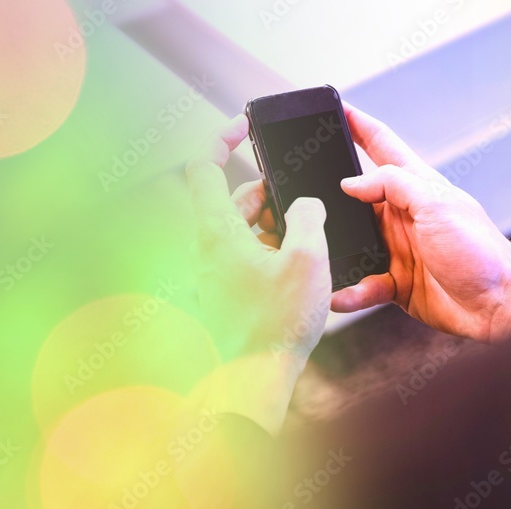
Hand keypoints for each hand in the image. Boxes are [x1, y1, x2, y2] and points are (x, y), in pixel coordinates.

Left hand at [186, 115, 331, 433]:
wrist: (253, 380)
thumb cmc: (275, 324)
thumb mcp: (307, 259)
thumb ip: (307, 218)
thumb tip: (305, 205)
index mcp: (216, 231)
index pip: (203, 167)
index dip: (222, 138)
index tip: (245, 126)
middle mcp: (207, 249)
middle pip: (232, 200)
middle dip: (269, 194)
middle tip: (302, 204)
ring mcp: (213, 272)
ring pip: (241, 230)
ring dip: (272, 225)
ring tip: (306, 241)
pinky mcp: (224, 292)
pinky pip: (244, 256)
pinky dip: (268, 250)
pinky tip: (298, 266)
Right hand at [331, 105, 510, 342]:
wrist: (500, 308)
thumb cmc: (481, 253)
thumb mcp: (436, 205)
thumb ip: (392, 185)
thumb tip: (351, 183)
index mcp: (416, 186)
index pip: (381, 144)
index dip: (358, 124)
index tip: (334, 106)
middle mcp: (403, 215)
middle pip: (356, 197)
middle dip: (328, 196)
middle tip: (299, 193)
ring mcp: (397, 249)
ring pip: (352, 243)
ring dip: (335, 251)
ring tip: (316, 256)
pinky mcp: (395, 282)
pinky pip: (362, 284)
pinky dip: (349, 291)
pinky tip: (340, 295)